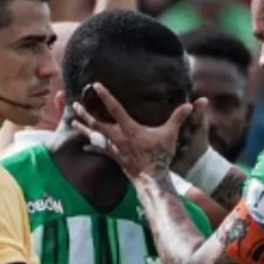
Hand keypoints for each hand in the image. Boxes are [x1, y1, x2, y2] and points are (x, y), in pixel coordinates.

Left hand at [70, 82, 205, 179]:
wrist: (151, 178)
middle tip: (75, 105)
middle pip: (97, 123)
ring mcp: (115, 148)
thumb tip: (191, 105)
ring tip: (73, 122)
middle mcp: (118, 137)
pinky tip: (83, 146)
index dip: (105, 96)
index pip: (115, 108)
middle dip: (85, 114)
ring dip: (84, 129)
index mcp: (129, 128)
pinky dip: (92, 147)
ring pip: (95, 136)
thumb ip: (178, 118)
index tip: (95, 85)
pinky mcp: (115, 157)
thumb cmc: (159, 155)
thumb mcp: (170, 135)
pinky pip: (101, 151)